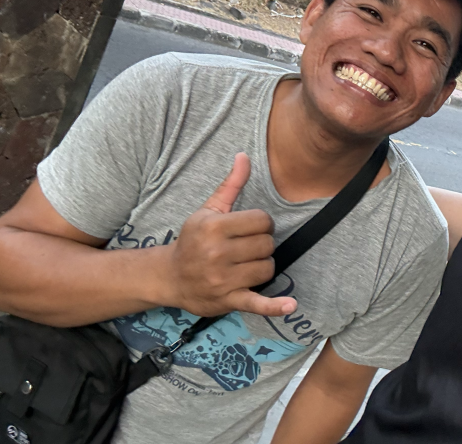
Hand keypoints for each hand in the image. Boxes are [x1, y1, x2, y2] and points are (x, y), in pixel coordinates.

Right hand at [165, 153, 297, 316]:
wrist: (171, 276)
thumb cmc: (193, 240)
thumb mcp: (209, 210)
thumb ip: (231, 184)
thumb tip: (244, 156)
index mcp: (214, 227)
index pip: (262, 221)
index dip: (262, 224)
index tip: (250, 229)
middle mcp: (217, 253)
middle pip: (267, 245)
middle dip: (261, 245)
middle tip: (244, 248)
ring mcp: (222, 279)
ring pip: (267, 268)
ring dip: (262, 267)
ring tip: (245, 264)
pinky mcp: (228, 300)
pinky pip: (256, 303)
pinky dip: (274, 306)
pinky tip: (291, 305)